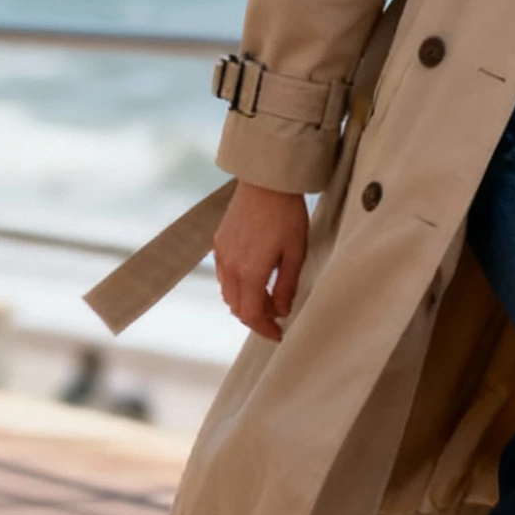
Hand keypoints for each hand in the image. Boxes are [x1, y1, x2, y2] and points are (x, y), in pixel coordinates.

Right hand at [214, 181, 308, 338]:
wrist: (266, 181)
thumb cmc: (286, 215)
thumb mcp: (295, 253)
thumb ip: (286, 286)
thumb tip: (281, 311)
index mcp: (249, 272)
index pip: (251, 314)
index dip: (264, 328)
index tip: (277, 333)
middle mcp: (229, 265)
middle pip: (236, 307)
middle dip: (255, 317)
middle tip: (275, 317)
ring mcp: (221, 253)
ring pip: (227, 292)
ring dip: (245, 302)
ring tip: (267, 298)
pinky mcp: (219, 241)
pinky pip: (223, 275)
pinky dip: (236, 286)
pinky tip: (253, 279)